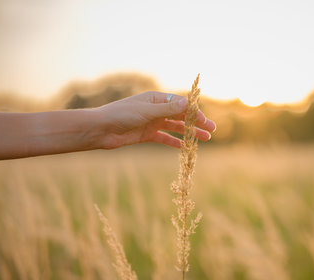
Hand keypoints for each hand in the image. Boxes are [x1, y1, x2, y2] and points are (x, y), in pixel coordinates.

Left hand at [95, 91, 215, 148]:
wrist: (101, 129)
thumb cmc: (121, 115)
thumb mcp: (147, 111)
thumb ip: (167, 109)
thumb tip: (188, 104)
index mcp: (156, 99)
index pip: (181, 104)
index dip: (195, 112)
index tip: (206, 120)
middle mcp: (156, 109)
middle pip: (181, 115)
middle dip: (197, 122)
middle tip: (212, 130)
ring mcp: (152, 122)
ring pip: (176, 127)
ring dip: (190, 132)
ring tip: (205, 139)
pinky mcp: (147, 134)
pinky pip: (165, 138)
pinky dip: (175, 142)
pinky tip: (185, 147)